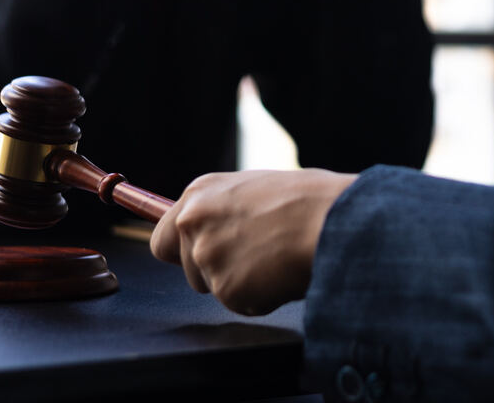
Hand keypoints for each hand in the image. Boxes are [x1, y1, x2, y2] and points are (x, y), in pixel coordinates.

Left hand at [150, 169, 355, 315]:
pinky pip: (242, 304)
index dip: (180, 250)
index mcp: (199, 194)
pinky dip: (262, 297)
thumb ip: (223, 209)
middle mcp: (193, 224)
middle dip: (215, 270)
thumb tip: (216, 229)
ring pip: (215, 289)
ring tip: (275, 259)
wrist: (331, 219)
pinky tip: (282, 273)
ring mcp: (207, 258)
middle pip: (186, 269)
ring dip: (241, 283)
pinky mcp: (227, 289)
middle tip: (255, 255)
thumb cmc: (306, 199)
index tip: (194, 255)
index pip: (162, 237)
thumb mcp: (253, 188)